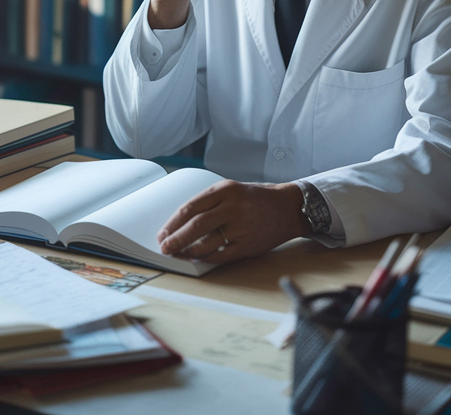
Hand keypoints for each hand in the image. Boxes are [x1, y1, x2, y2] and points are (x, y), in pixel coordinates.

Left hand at [156, 181, 308, 263]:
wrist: (287, 208)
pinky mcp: (249, 245)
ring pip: (207, 242)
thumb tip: (178, 224)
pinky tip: (196, 259)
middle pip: (196, 225)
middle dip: (176, 239)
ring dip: (188, 251)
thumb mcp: (231, 191)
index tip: (162, 233)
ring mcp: (243, 227)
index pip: (191, 207)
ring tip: (178, 254)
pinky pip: (222, 255)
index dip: (173, 223)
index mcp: (226, 190)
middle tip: (164, 247)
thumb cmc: (254, 199)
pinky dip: (206, 258)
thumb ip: (207, 203)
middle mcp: (234, 207)